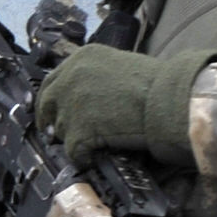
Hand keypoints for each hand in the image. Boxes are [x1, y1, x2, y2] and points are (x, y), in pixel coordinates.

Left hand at [34, 45, 215, 166]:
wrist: (169, 101)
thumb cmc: (156, 85)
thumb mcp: (118, 67)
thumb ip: (94, 78)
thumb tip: (81, 98)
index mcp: (81, 58)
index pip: (52, 82)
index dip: (51, 101)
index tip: (51, 114)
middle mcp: (70, 78)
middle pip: (47, 105)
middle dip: (51, 122)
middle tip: (57, 136)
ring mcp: (72, 104)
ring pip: (61, 129)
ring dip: (74, 139)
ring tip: (95, 142)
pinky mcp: (79, 130)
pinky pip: (73, 152)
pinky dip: (83, 158)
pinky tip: (95, 158)